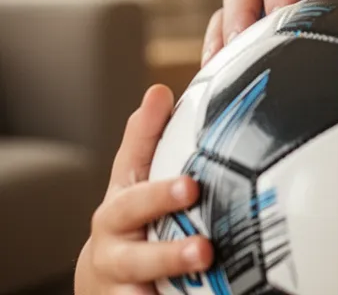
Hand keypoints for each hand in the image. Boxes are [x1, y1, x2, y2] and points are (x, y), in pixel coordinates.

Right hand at [75, 85, 212, 293]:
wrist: (105, 276)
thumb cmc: (132, 213)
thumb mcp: (134, 174)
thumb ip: (147, 135)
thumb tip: (159, 90)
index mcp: (120, 211)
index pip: (136, 199)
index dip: (161, 194)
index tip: (191, 187)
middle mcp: (116, 252)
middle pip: (139, 257)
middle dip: (169, 254)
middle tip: (204, 249)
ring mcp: (123, 288)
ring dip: (172, 287)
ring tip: (203, 276)